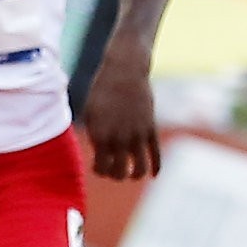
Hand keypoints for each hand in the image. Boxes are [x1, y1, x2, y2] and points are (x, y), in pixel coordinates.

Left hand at [81, 46, 159, 179]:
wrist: (124, 71)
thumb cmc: (102, 91)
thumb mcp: (90, 113)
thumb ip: (95, 136)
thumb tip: (100, 155)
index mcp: (100, 136)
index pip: (101, 168)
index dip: (100, 171)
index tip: (100, 164)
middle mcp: (119, 138)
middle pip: (119, 173)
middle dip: (116, 175)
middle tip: (114, 169)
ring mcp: (137, 134)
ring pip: (140, 168)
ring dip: (135, 175)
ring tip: (132, 173)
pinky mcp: (151, 128)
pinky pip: (156, 154)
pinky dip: (156, 167)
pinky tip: (154, 175)